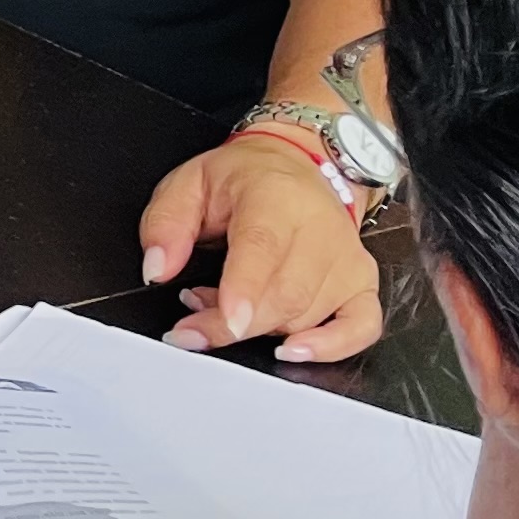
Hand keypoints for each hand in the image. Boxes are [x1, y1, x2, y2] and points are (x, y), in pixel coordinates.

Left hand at [141, 137, 386, 360]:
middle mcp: (320, 229)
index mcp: (275, 197)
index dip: (243, 290)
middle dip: (233, 325)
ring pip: (308, 316)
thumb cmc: (244, 180)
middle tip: (191, 330)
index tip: (226, 321)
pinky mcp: (362, 283)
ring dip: (259, 330)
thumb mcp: (189, 185)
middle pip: (284, 295)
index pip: (263, 249)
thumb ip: (165, 225)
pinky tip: (293, 352)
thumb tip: (157, 269)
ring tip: (224, 309)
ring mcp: (347, 260)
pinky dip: (330, 348)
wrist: (298, 167)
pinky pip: (360, 328)